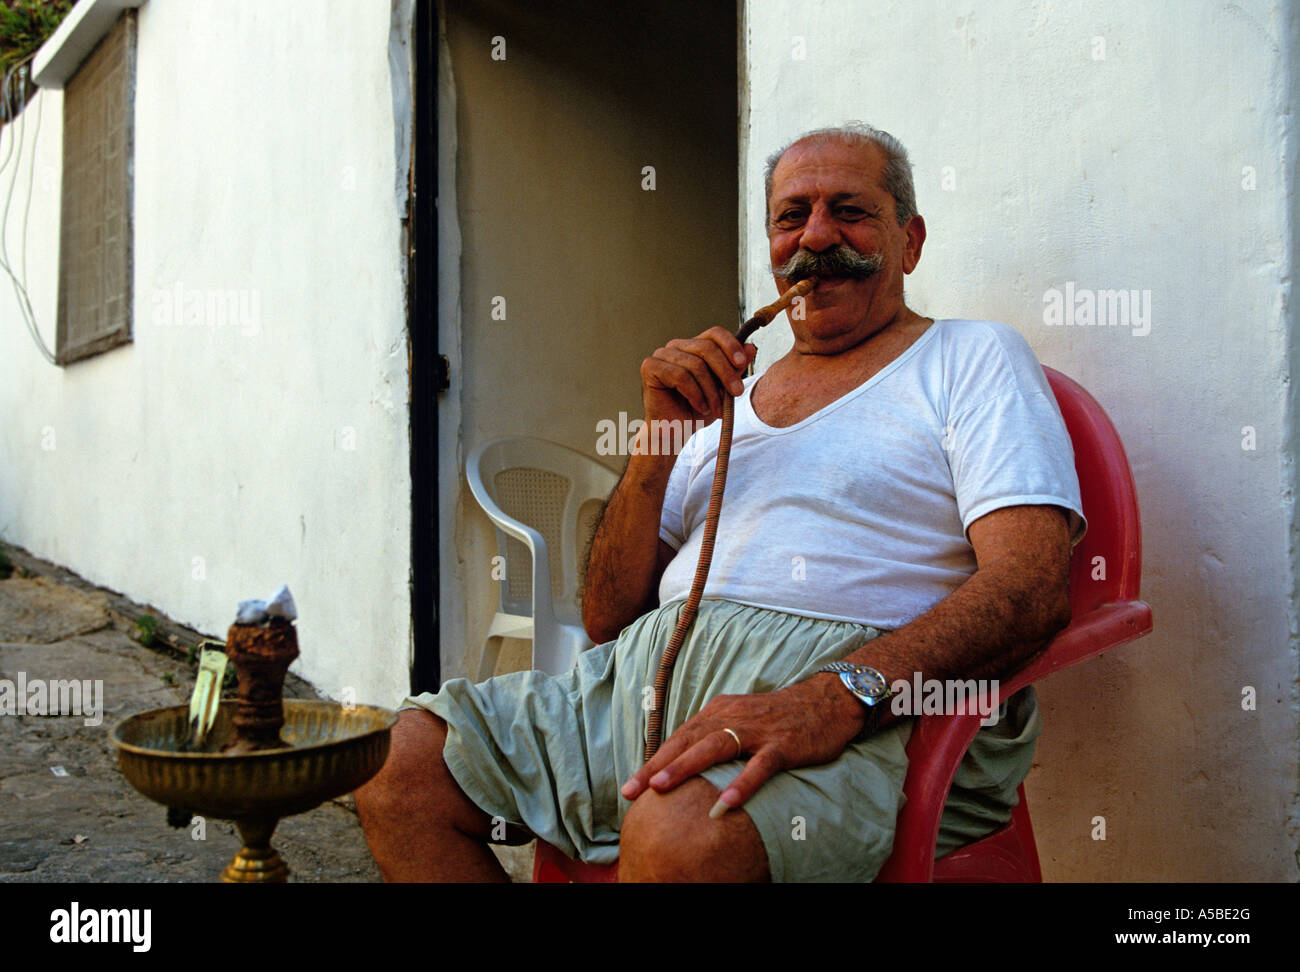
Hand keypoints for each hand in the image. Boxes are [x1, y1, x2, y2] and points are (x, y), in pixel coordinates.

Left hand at [620, 674, 866, 816]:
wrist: (825, 702)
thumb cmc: (778, 717)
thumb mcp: (740, 720)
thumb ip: (714, 736)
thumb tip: (683, 763)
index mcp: (719, 711)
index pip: (680, 737)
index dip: (654, 761)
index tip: (631, 785)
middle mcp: (733, 717)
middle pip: (688, 741)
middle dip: (657, 766)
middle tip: (633, 790)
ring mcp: (758, 730)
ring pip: (716, 748)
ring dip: (686, 767)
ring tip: (662, 788)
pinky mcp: (783, 745)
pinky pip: (760, 765)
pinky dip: (742, 783)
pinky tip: (726, 803)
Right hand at [640, 327, 757, 426]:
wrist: (675, 431)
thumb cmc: (697, 410)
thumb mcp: (723, 389)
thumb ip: (735, 369)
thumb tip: (751, 348)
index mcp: (693, 346)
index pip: (714, 334)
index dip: (731, 345)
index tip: (742, 363)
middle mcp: (677, 346)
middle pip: (707, 348)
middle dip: (726, 372)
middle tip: (736, 393)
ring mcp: (661, 354)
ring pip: (695, 365)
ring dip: (711, 390)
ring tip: (715, 409)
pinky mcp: (650, 367)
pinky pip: (680, 376)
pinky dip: (695, 394)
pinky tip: (700, 407)